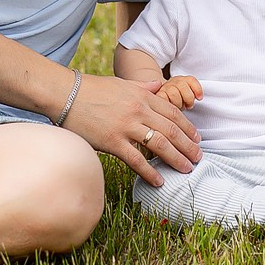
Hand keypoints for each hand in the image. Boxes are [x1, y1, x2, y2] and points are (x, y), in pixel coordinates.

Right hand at [63, 73, 202, 186]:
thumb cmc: (92, 89)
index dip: (188, 127)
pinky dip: (150, 172)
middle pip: (171, 130)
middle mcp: (138, 111)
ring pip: (159, 145)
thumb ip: (143, 86)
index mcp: (142, 97)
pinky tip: (160, 181)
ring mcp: (126, 127)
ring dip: (176, 159)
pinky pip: (136, 160)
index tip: (197, 138)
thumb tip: (159, 84)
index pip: (173, 113)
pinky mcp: (112, 142)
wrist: (65, 94)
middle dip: (188, 146)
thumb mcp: (122, 83)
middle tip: (199, 158)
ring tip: (186, 169)